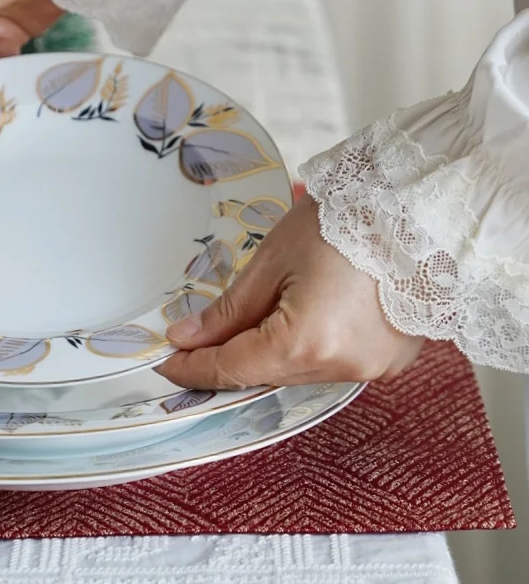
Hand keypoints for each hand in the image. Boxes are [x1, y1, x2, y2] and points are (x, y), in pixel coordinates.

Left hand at [157, 194, 423, 388]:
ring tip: (249, 319)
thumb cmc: (344, 222)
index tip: (166, 362)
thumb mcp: (273, 258)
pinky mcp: (391, 361)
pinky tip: (297, 318)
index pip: (234, 369)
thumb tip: (187, 337)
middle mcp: (341, 369)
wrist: (417, 209)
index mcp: (306, 344)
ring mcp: (371, 369)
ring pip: (299, 373)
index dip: (195, 368)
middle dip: (230, 358)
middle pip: (267, 374)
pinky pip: (333, 364)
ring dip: (270, 353)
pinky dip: (308, 348)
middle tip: (195, 340)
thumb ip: (230, 308)